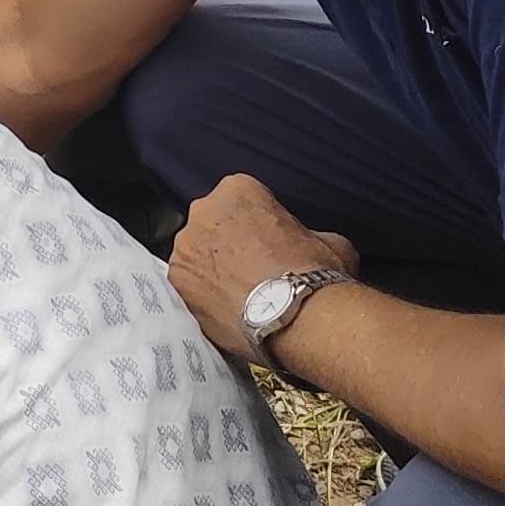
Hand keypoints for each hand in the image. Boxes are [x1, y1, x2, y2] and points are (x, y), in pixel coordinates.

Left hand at [165, 173, 360, 363]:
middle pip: (213, 226)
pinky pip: (186, 287)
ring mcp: (185, 248)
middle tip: (252, 272)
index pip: (242, 201)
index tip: (267, 246)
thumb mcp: (328, 240)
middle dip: (229, 246)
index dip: (258, 226)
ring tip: (240, 297)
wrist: (296, 315)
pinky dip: (201, 297)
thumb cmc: (313, 275)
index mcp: (237, 189)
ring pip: (196, 256)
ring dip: (212, 271)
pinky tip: (225, 311)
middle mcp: (203, 212)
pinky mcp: (176, 284)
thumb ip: (308, 233)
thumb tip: (312, 244)